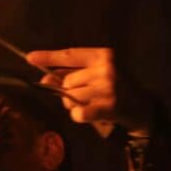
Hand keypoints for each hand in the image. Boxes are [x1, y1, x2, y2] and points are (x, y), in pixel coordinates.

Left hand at [27, 47, 152, 132]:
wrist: (141, 107)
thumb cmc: (114, 89)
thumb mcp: (95, 75)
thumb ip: (70, 75)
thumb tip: (44, 79)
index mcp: (103, 55)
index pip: (70, 55)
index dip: (48, 57)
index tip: (29, 58)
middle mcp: (105, 68)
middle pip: (67, 82)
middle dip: (69, 92)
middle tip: (87, 96)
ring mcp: (108, 87)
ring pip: (70, 98)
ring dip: (75, 105)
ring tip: (91, 104)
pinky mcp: (108, 106)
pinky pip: (77, 113)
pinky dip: (79, 116)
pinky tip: (90, 114)